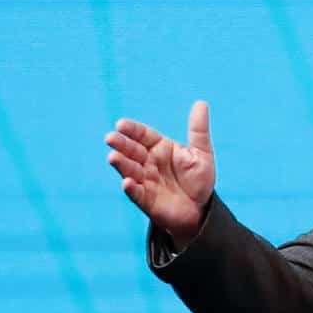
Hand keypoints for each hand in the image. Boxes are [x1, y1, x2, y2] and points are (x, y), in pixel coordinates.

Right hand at [106, 100, 215, 248]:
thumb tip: (201, 103)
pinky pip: (137, 193)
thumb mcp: (201, 153)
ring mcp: (145, 181)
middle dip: (121, 144)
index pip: (143, 135)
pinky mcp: (146, 200)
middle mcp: (149, 162)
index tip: (121, 124)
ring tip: (113, 157)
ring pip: (130, 170)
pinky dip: (131, 188)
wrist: (200, 210)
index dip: (132, 130)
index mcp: (160, 148)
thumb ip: (198, 130)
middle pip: (132, 150)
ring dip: (121, 164)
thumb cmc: (199, 179)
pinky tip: (128, 183)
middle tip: (110, 138)